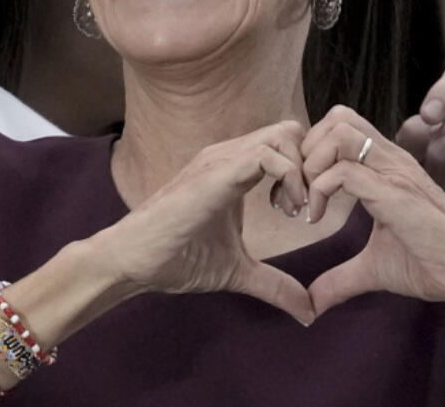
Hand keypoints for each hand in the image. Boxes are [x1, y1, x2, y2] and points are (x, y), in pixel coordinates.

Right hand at [100, 121, 315, 324]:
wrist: (133, 261)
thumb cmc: (176, 258)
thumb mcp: (239, 272)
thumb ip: (275, 285)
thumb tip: (308, 312)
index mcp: (236, 168)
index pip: (287, 143)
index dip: (308, 172)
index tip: (306, 211)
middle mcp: (230, 155)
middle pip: (291, 130)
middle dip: (312, 166)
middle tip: (306, 207)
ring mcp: (221, 159)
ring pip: (283, 135)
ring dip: (302, 172)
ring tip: (294, 210)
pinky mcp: (215, 173)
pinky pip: (267, 155)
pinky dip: (289, 178)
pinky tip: (283, 211)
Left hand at [301, 106, 444, 315]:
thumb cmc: (432, 264)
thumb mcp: (373, 267)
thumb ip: (340, 277)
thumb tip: (311, 303)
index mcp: (387, 166)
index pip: (340, 125)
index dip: (311, 152)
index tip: (302, 193)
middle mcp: (391, 160)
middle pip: (337, 117)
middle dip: (307, 150)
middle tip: (301, 190)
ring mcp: (395, 173)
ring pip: (340, 132)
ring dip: (313, 164)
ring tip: (309, 200)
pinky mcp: (396, 195)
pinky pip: (346, 172)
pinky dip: (320, 191)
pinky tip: (318, 219)